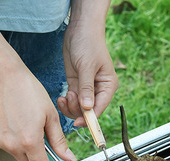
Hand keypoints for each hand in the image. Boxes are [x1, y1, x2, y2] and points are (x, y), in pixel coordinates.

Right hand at [0, 0, 76, 160]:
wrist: (1, 76)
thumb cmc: (28, 91)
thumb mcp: (51, 116)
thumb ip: (59, 141)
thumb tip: (67, 158)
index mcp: (30, 141)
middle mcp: (13, 145)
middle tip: (50, 157)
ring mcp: (0, 142)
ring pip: (18, 157)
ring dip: (28, 153)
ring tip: (33, 133)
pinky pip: (8, 147)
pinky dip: (16, 144)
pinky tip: (19, 127)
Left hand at [57, 3, 118, 124]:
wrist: (80, 28)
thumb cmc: (88, 43)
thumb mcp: (86, 66)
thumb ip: (86, 88)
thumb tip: (87, 108)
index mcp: (107, 87)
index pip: (99, 109)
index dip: (89, 118)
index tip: (77, 122)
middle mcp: (98, 91)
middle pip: (89, 112)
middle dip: (77, 110)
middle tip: (69, 98)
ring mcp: (87, 90)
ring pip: (79, 109)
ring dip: (70, 107)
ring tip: (65, 96)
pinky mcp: (77, 86)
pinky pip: (72, 102)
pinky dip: (66, 103)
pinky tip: (62, 97)